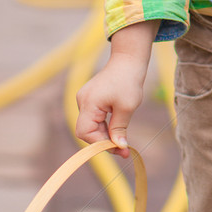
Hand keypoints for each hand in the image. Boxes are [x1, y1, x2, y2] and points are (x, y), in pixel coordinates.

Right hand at [75, 20, 156, 157]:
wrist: (128, 61)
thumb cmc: (128, 81)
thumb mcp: (127, 108)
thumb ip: (119, 129)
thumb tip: (119, 147)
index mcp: (88, 103)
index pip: (85, 132)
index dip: (100, 144)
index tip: (118, 149)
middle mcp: (82, 101)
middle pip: (87, 131)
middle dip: (104, 141)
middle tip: (124, 149)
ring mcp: (85, 99)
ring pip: (91, 126)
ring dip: (106, 135)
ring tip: (123, 141)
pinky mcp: (91, 99)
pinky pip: (94, 118)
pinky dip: (105, 126)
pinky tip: (117, 128)